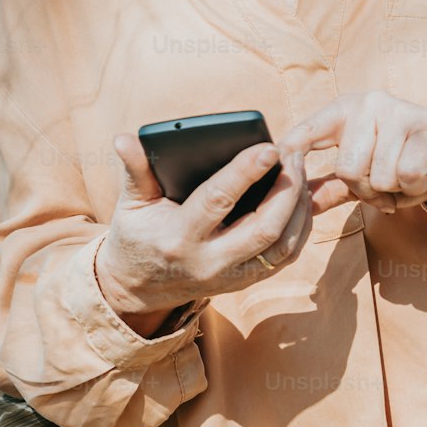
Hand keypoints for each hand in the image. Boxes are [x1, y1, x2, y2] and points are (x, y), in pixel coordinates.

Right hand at [95, 133, 312, 317]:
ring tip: (302, 170)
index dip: (246, 172)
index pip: (218, 201)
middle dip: (287, 188)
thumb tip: (124, 138)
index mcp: (178, 237)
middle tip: (295, 154)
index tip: (270, 147)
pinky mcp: (247, 281)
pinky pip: (286, 256)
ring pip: (282, 245)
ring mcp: (232, 277)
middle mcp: (209, 262)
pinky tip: (302, 198)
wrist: (139, 288)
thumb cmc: (138, 235)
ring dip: (299, 207)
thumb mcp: (131, 204)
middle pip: (264, 228)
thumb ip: (135, 170)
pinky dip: (300, 226)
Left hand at [275, 91, 426, 214]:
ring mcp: (399, 111)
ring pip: (378, 177)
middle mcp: (370, 103)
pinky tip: (425, 175)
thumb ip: (330, 187)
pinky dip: (416, 188)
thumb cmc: (404, 164)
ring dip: (395, 191)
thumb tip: (294, 204)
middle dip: (368, 191)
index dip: (290, 150)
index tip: (275, 164)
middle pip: (347, 168)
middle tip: (386, 186)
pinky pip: (406, 176)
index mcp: (346, 111)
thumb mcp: (363, 176)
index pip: (308, 130)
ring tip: (408, 178)